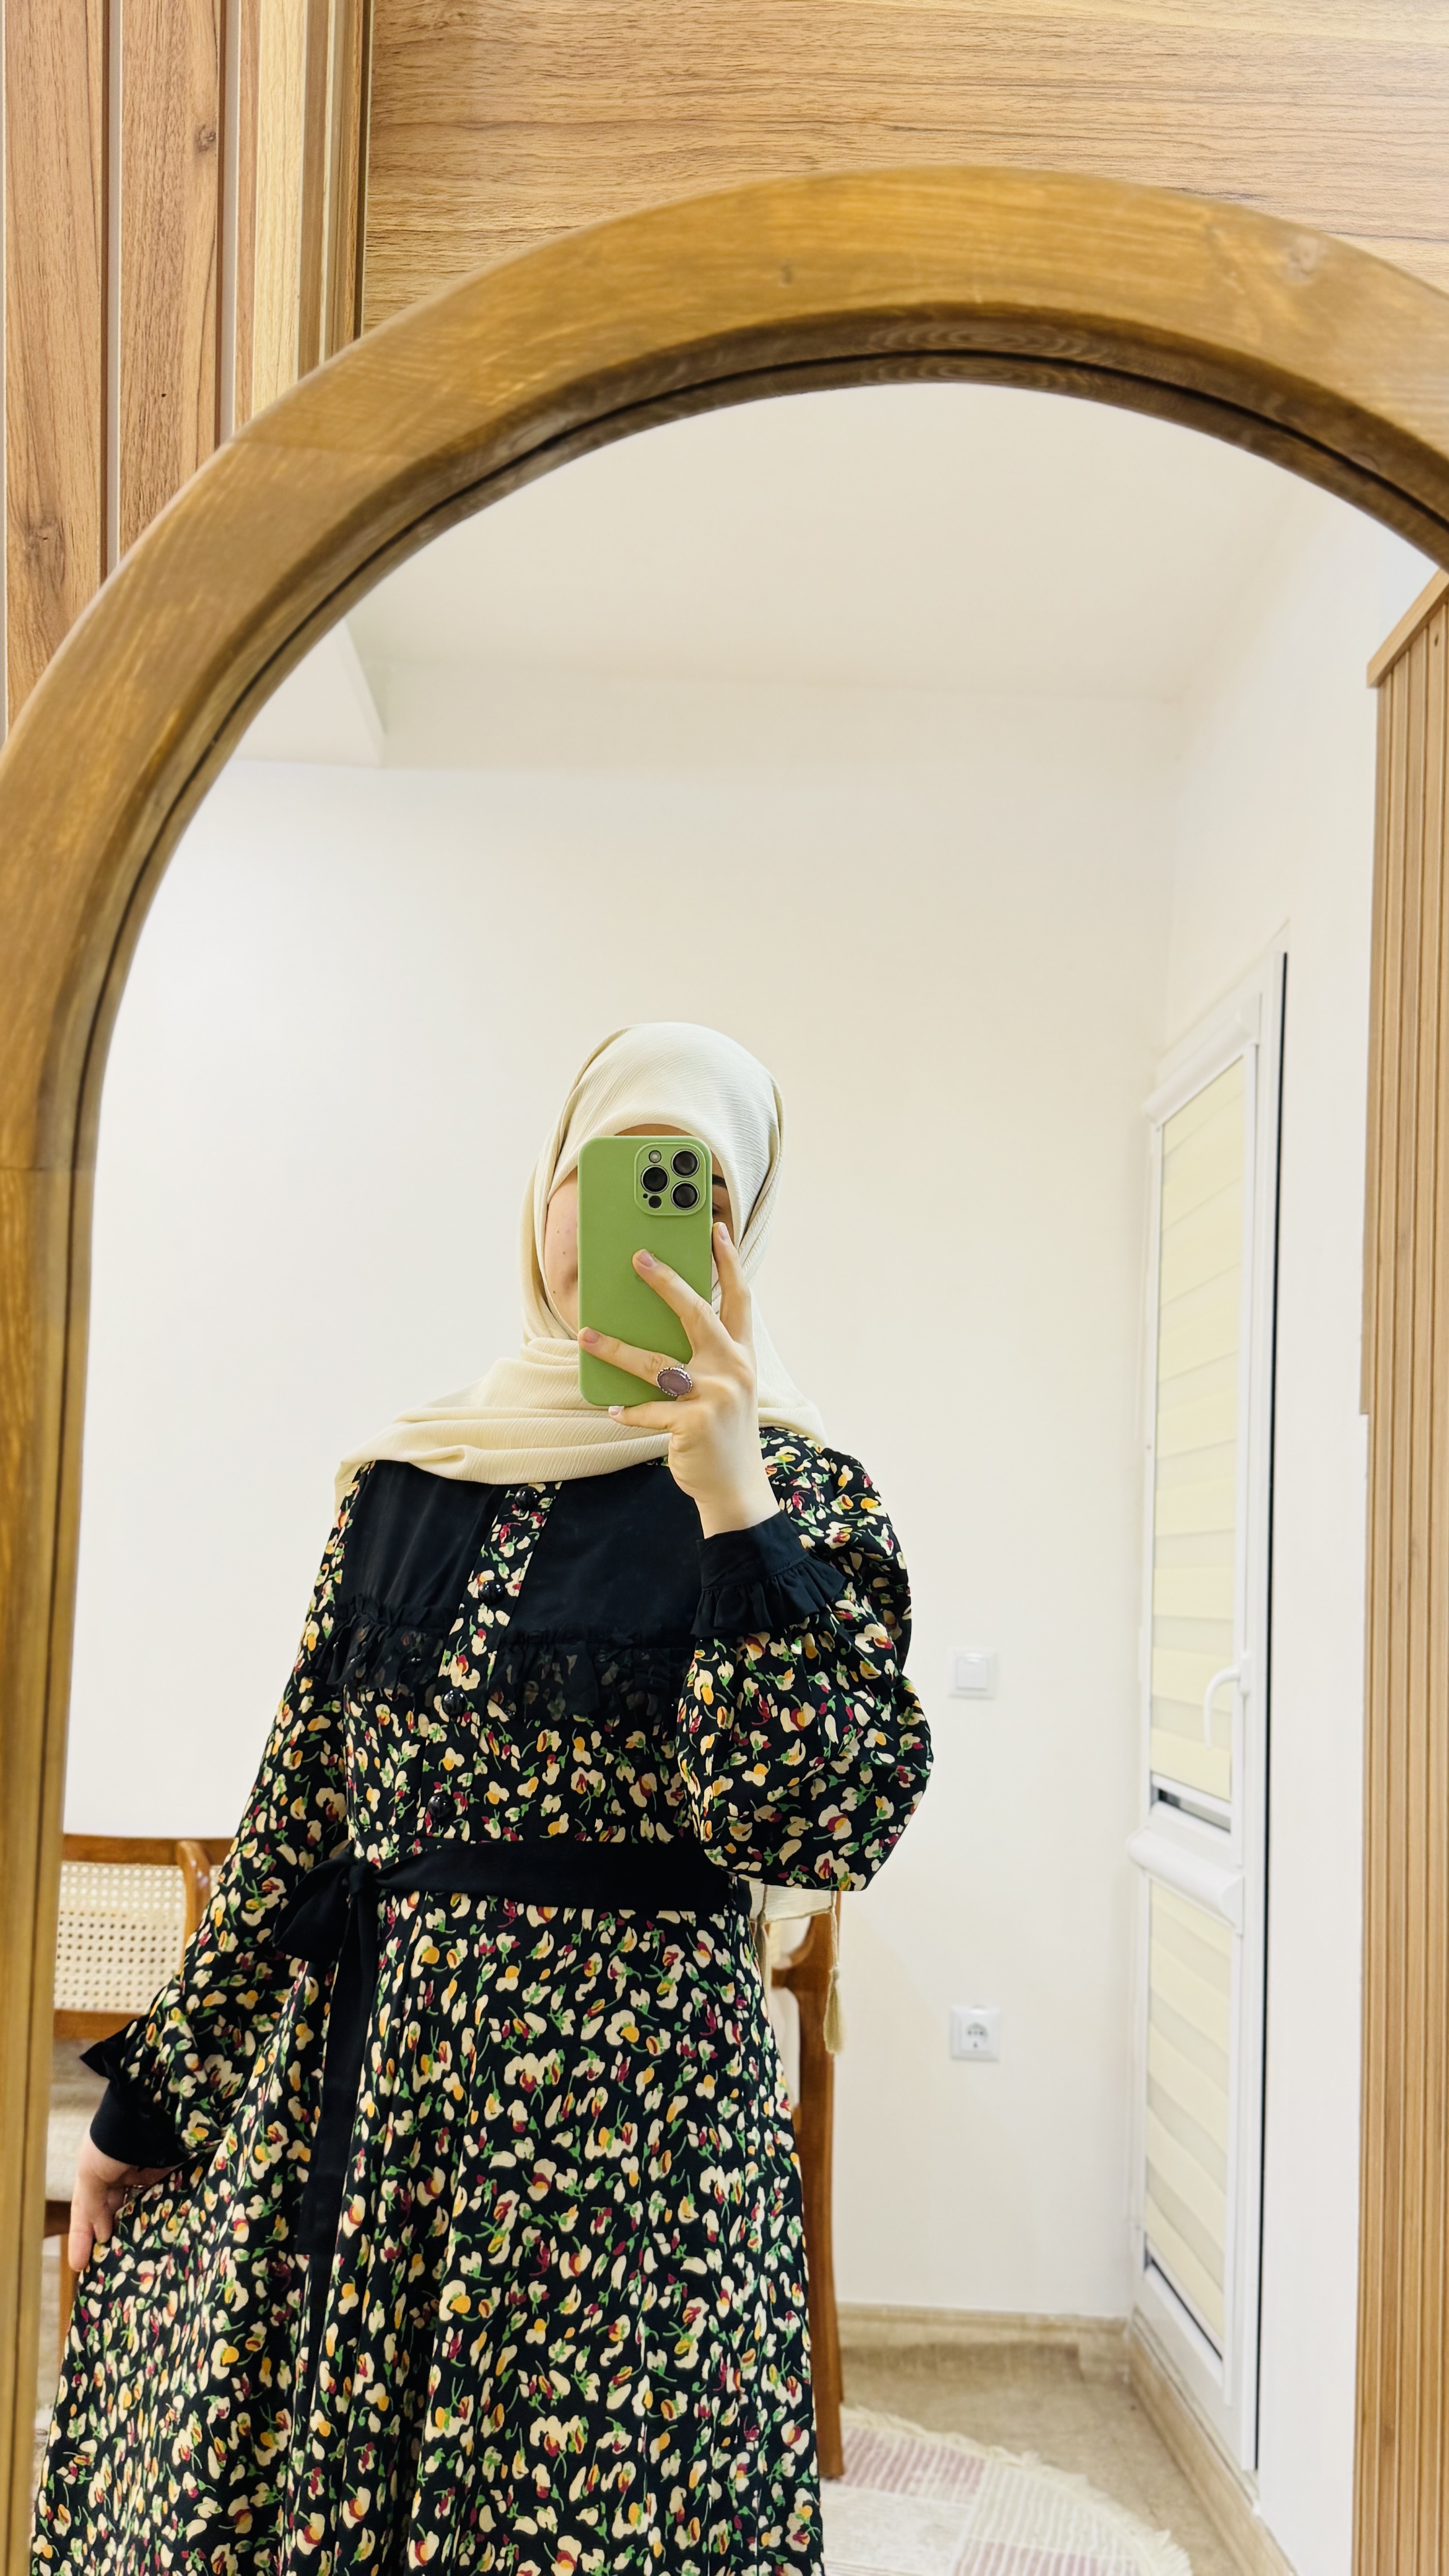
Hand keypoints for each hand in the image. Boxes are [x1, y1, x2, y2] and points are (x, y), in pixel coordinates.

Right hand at [69, 2132, 176, 2271]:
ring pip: (140, 2211)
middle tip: (108, 2270)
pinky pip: (164, 2201)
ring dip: (137, 2232)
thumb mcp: (90, 2174)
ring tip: (133, 2262)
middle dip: (111, 2238)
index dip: (82, 2237)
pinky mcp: (171, 2174)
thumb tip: (100, 2237)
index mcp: (97, 2171)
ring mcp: (147, 2174)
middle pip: (114, 2213)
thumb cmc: (112, 2141)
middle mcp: (121, 2173)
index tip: (79, 2266)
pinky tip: (158, 2239)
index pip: (87, 2211)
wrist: (149, 2113)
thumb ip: (92, 2207)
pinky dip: (161, 2218)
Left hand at [578, 1221, 778, 1538]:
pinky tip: (612, 1410)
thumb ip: (702, 1359)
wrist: (735, 1487)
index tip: (716, 1230)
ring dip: (616, 1348)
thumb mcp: (724, 1390)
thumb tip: (652, 1329)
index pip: (738, 1300)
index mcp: (741, 1357)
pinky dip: (628, 1411)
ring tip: (586, 1336)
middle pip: (697, 1313)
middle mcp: (733, 1370)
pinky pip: (648, 1409)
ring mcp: (715, 1396)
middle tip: (638, 1257)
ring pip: (656, 1363)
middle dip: (667, 1282)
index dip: (728, 1263)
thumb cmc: (722, 1433)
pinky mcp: (694, 1422)